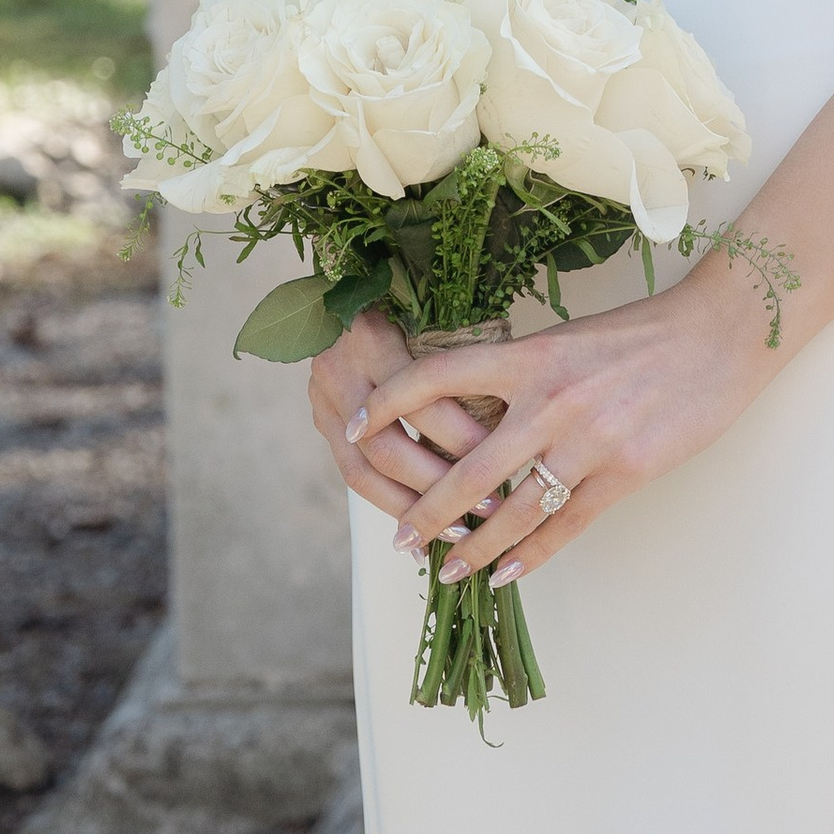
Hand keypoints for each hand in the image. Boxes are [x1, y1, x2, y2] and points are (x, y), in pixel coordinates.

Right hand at [309, 305, 493, 525]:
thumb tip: (512, 421)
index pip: (417, 397)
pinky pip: (353, 476)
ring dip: (413, 508)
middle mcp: (338, 370)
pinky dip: (390, 507)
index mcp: (370, 335)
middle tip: (487, 507)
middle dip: (439, 484)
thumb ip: (458, 363)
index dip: (459, 432)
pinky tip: (419, 539)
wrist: (341, 294)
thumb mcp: (433, 317)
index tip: (503, 458)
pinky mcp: (321, 422)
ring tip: (458, 532)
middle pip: (386, 445)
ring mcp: (322, 401)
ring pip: (362, 472)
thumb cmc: (410, 302)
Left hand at [346, 264, 779, 590]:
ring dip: (475, 547)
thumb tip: (472, 413)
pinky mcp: (625, 472)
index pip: (436, 375)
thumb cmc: (646, 332)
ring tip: (448, 569)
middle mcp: (550, 398)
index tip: (353, 426)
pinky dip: (532, 555)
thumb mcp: (571, 339)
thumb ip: (523, 375)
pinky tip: (508, 573)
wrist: (720, 333)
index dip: (387, 403)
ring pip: (513, 509)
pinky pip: (566, 525)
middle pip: (467, 468)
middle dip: (425, 511)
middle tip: (398, 539)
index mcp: (531, 354)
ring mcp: (588, 439)